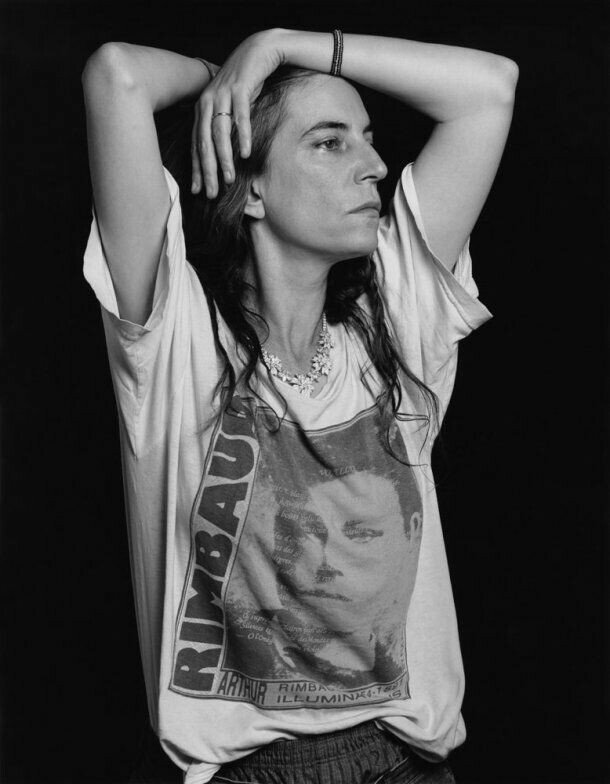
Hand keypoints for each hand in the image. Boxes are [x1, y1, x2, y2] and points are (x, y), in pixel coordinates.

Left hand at [191, 30, 284, 198]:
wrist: (257, 51)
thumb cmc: (243, 83)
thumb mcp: (227, 105)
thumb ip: (221, 126)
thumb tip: (220, 155)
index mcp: (201, 109)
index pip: (197, 144)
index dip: (196, 169)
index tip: (198, 191)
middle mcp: (208, 102)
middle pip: (205, 142)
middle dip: (208, 171)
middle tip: (211, 193)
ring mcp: (223, 95)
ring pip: (221, 132)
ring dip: (225, 158)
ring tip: (230, 179)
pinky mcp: (241, 89)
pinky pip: (241, 117)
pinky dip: (242, 136)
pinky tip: (245, 154)